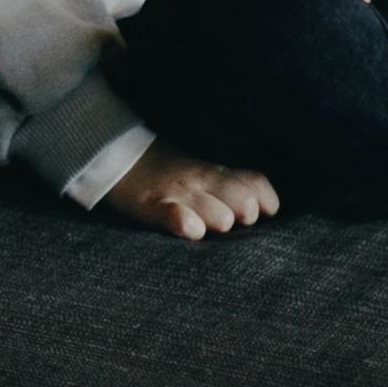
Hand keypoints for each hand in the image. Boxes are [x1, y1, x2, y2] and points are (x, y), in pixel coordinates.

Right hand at [104, 142, 280, 241]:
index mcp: (219, 174)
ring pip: (218, 214)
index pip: (257, 185)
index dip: (266, 203)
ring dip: (220, 221)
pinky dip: (187, 224)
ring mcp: (181, 194)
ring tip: (207, 226)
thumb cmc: (172, 174)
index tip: (261, 215)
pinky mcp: (155, 206)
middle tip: (228, 223)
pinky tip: (192, 229)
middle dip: (245, 216)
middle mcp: (205, 183)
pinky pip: (177, 217)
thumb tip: (265, 213)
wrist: (121, 157)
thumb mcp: (205, 174)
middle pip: (244, 201)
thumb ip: (234, 188)